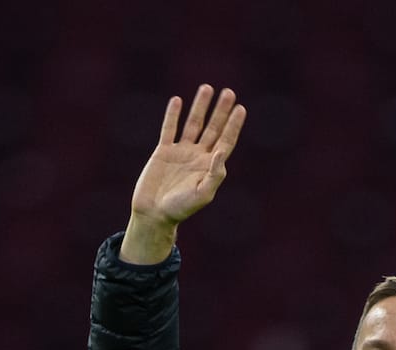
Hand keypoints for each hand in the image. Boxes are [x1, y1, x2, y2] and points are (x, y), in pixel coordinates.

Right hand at [120, 85, 246, 263]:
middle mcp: (197, 156)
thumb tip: (220, 152)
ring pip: (193, 124)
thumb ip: (214, 174)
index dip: (233, 125)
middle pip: (212, 128)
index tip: (241, 108)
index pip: (225, 141)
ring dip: (200, 107)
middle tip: (228, 92)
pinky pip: (169, 129)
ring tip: (207, 88)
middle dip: (220, 111)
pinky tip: (178, 101)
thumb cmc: (180, 209)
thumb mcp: (202, 194)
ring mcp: (180, 152)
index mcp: (209, 166)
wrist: (154, 214)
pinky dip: (173, 115)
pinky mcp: (163, 151)